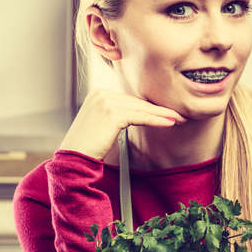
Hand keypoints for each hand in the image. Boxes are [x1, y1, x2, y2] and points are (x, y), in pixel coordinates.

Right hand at [59, 90, 185, 159]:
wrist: (74, 158)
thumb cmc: (88, 147)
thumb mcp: (102, 125)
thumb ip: (117, 115)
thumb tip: (140, 114)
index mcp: (98, 93)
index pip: (130, 100)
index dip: (148, 107)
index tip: (164, 113)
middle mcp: (101, 93)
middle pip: (137, 102)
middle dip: (158, 110)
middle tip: (176, 114)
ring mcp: (106, 101)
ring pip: (141, 108)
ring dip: (162, 114)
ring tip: (177, 118)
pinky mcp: (113, 113)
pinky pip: (140, 116)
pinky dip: (157, 120)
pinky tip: (169, 123)